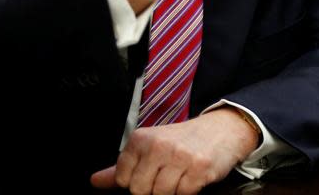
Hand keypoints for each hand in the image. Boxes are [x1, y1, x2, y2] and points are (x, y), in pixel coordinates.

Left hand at [89, 108, 257, 194]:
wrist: (223, 129)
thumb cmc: (184, 140)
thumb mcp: (151, 146)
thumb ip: (123, 166)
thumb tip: (95, 182)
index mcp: (142, 139)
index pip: (123, 180)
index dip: (136, 182)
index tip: (151, 172)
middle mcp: (159, 146)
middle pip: (140, 191)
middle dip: (154, 189)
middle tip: (167, 175)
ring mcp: (180, 157)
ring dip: (172, 190)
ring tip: (181, 175)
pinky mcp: (199, 168)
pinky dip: (188, 190)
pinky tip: (193, 177)